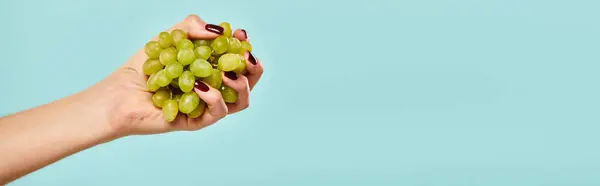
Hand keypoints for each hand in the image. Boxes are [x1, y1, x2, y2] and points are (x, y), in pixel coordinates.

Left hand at [96, 14, 263, 136]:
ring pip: (241, 101)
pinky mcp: (197, 121)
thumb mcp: (169, 37)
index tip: (241, 34)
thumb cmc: (144, 67)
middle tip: (247, 58)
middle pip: (248, 82)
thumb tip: (219, 31)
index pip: (237, 59)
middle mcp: (214, 88)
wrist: (119, 94)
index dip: (244, 46)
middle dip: (254, 69)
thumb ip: (193, 27)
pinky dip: (214, 98)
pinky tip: (200, 86)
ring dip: (241, 85)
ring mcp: (207, 106)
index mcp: (211, 68)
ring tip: (228, 74)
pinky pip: (218, 113)